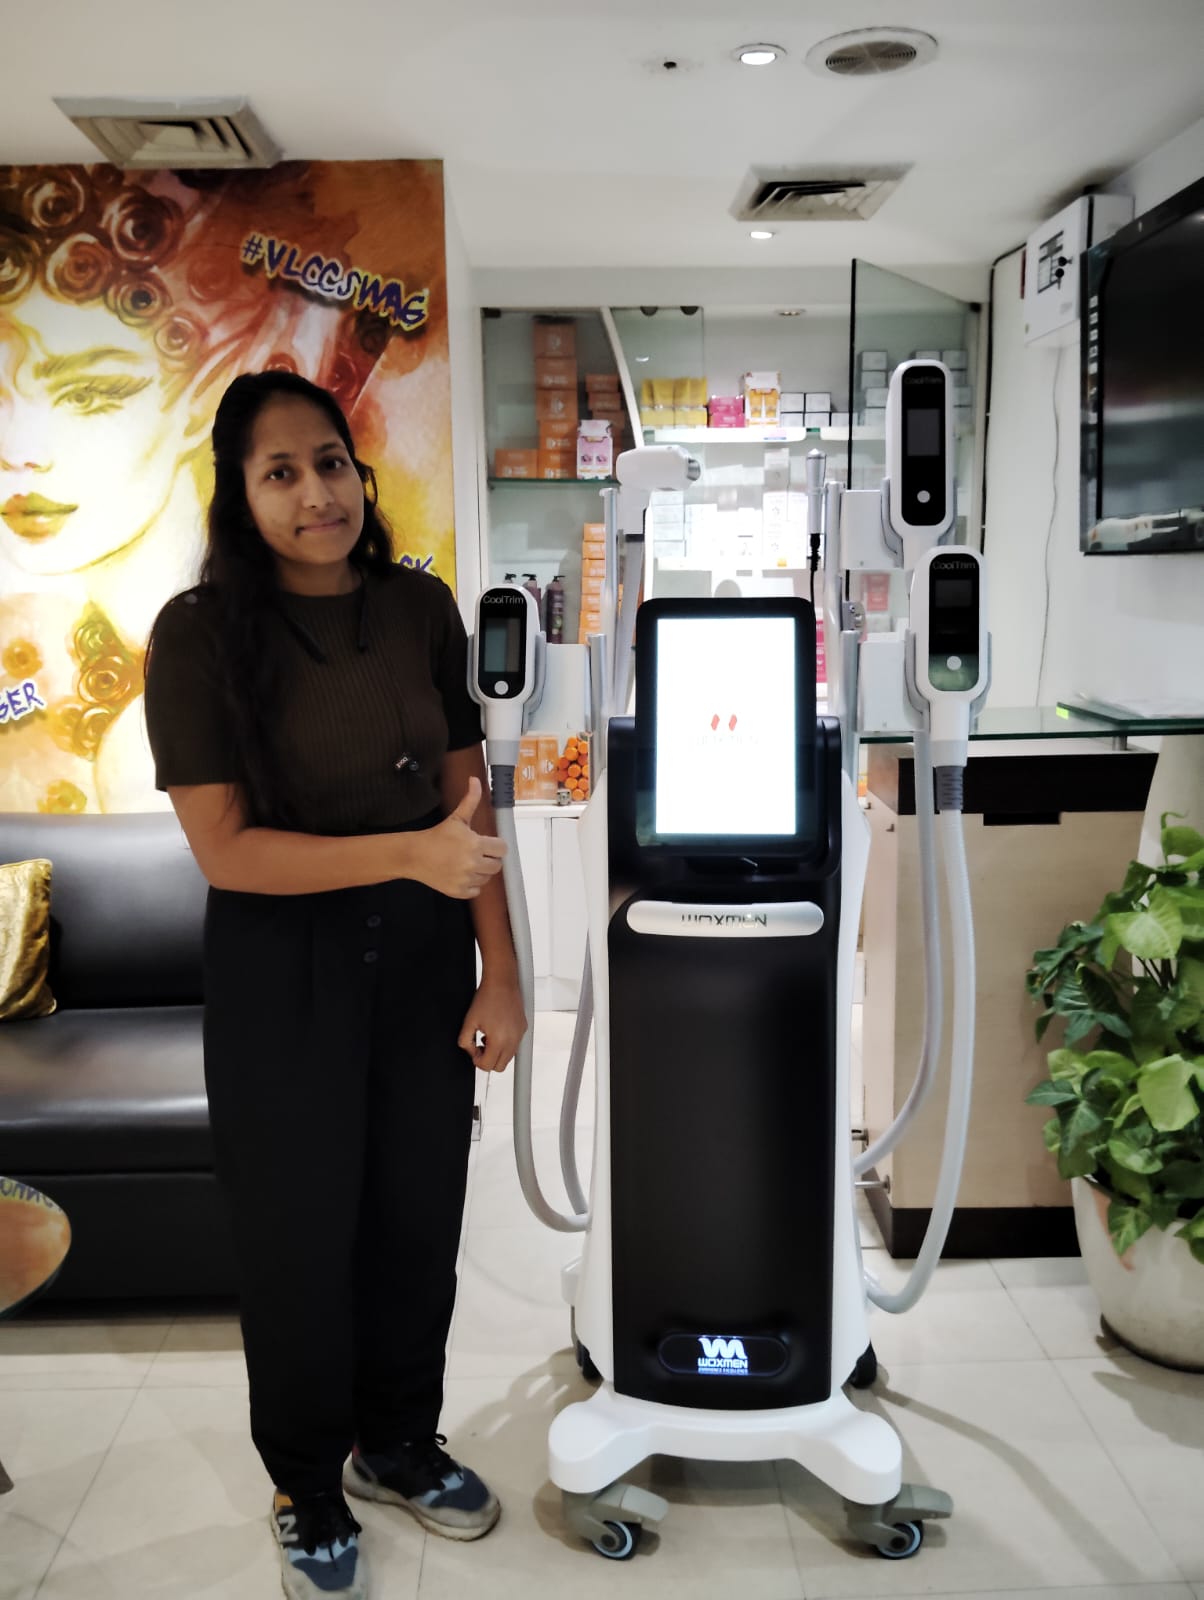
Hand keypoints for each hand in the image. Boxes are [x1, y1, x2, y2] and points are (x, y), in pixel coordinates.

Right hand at [415, 777, 505, 898]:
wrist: (414, 855)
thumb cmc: (436, 836)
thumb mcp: (456, 818)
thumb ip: (470, 800)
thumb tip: (475, 780)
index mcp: (475, 844)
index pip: (502, 849)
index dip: (496, 845)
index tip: (488, 844)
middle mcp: (472, 863)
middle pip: (497, 865)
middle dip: (489, 858)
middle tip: (477, 853)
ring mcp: (466, 879)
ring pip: (486, 878)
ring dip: (481, 871)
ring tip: (467, 862)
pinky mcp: (458, 891)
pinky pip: (476, 890)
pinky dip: (471, 884)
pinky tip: (462, 873)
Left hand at [458, 974, 526, 1073]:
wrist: (501, 982)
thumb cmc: (487, 997)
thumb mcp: (469, 1022)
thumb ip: (465, 1042)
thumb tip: (470, 1051)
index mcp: (499, 1040)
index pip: (488, 1066)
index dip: (477, 1060)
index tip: (474, 1050)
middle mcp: (512, 1040)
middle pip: (500, 1066)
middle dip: (489, 1059)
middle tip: (481, 1045)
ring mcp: (519, 1034)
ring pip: (509, 1057)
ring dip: (498, 1052)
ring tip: (489, 1036)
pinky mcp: (523, 1028)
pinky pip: (515, 1045)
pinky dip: (506, 1043)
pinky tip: (498, 1029)